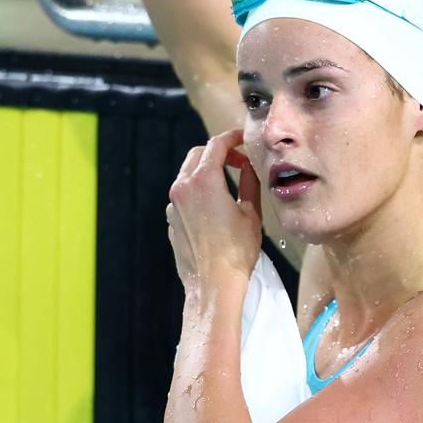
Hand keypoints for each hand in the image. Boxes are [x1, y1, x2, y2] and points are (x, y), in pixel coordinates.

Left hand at [166, 130, 261, 293]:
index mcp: (205, 181)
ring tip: (228, 182)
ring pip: (188, 174)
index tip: (242, 139)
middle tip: (238, 160)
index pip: (216, 145)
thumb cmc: (237, 252)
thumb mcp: (251, 213)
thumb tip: (248, 166)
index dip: (232, 138)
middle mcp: (183, 188)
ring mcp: (173, 204)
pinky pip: (183, 195)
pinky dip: (198, 190)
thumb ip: (249, 183)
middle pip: (198, 154)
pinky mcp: (171, 219)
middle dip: (218, 152)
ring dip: (207, 170)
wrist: (213, 284)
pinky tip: (215, 205)